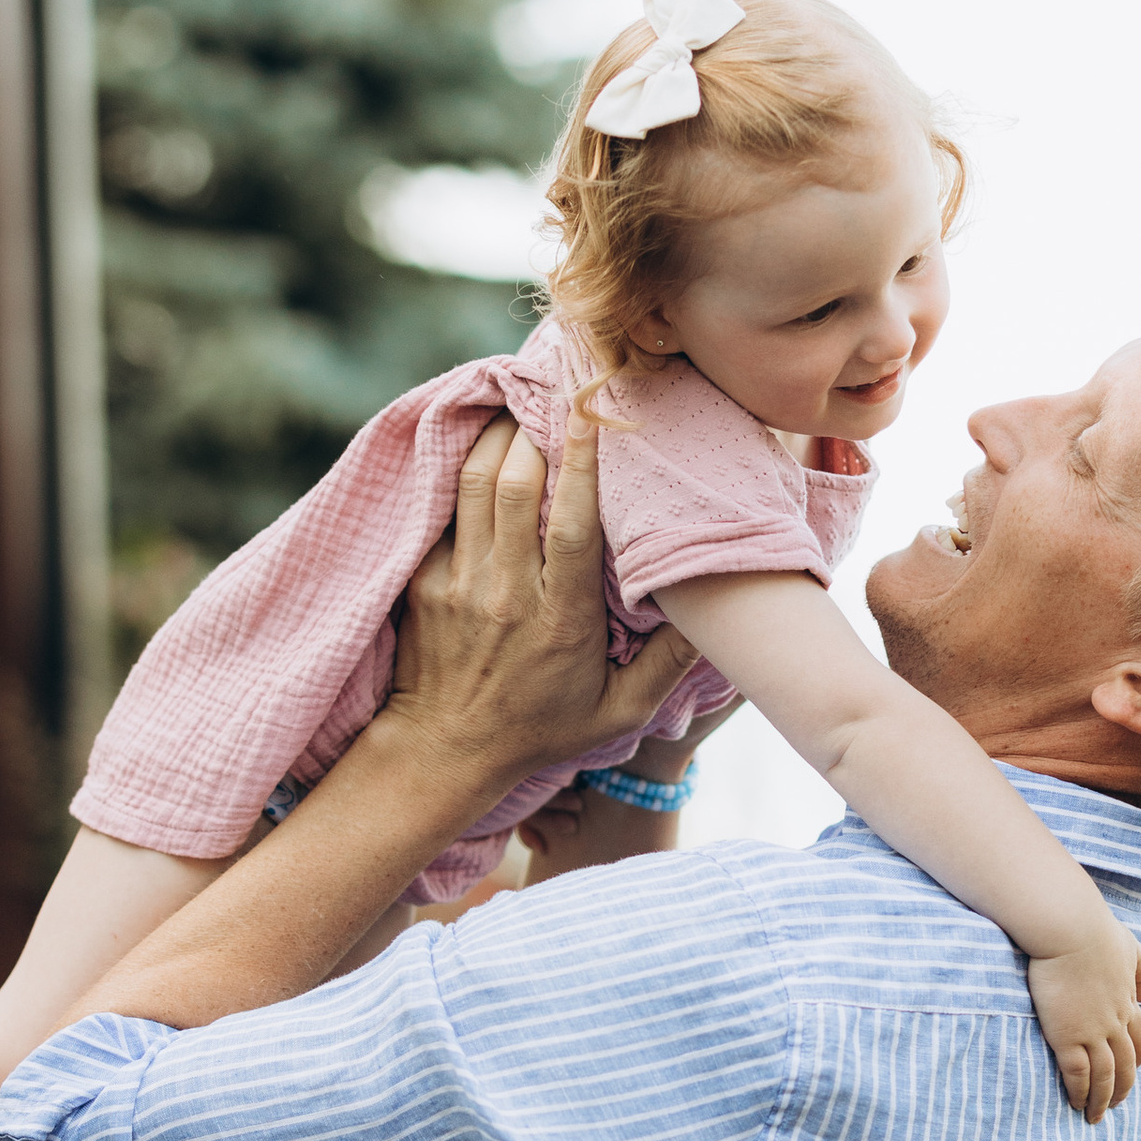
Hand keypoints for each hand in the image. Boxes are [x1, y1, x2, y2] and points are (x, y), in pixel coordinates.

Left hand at [386, 416, 695, 799]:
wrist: (444, 752)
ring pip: (475, 485)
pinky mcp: (424, 579)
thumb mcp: (617, 714)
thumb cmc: (540, 732)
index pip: (571, 526)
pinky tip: (485, 442)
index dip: (583, 463)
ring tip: (521, 400)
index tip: (595, 414)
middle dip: (535, 428)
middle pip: (515, 486)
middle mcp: (505, 592)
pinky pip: (444, 508)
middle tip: (557, 388)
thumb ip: (668, 665)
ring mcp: (458, 582)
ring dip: (498, 435)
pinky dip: (464, 466)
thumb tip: (716, 616)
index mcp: (559, 620)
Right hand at [1025, 925, 1140, 1124]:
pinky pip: (1078, 1074)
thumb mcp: (1131, 946)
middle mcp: (1115, 1022)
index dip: (1137, 1059)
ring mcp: (1093, 1031)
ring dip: (1101, 1099)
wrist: (1070, 928)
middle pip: (1125, 1065)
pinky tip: (1075, 1103)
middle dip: (1121, 1088)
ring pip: (1104, 1076)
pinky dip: (1080, 1092)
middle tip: (1114, 1105)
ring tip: (1094, 1116)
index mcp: (1128, 1000)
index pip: (1140, 1040)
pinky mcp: (1068, 1036)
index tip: (1131, 1071)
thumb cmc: (1094, 930)